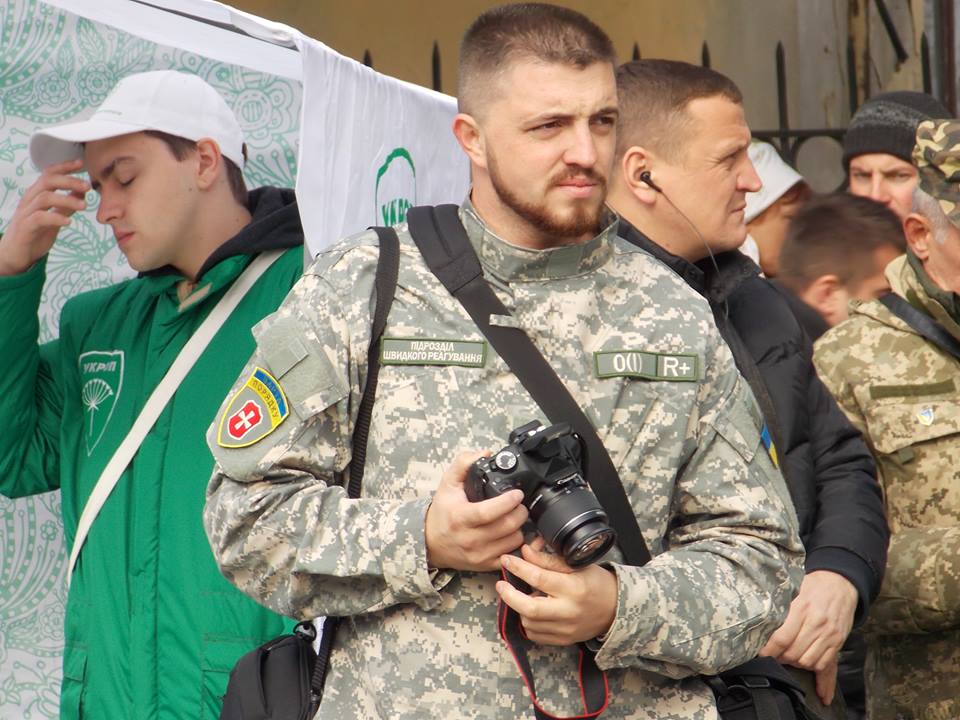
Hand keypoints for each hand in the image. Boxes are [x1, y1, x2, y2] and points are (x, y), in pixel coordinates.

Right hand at [0, 159, 88, 275]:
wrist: (15, 255)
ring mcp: (26, 213)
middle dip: (69, 181)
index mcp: (36, 195)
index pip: (48, 174)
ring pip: (45, 198)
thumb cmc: (35, 233)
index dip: (64, 167)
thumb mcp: (54, 217)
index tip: (81, 164)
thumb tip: (82, 193)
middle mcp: (29, 200)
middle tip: (88, 186)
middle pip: (47, 181)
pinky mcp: (26, 227)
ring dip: (67, 200)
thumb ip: (66, 206)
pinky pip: (40, 218)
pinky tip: (69, 222)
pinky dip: (56, 218)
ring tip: (85, 206)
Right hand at [424, 451, 527, 570]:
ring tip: (514, 517)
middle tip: (519, 504)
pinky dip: (515, 543)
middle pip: (508, 526)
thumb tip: (485, 454)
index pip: (490, 511)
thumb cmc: (442, 512)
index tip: (517, 494)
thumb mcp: (447, 484)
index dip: (508, 501)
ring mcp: (479, 554)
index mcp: (461, 518)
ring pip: (513, 540)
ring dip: (519, 527)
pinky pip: (511, 555)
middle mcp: (470, 538)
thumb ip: (464, 463)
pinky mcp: (484, 565)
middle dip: (520, 511)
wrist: (430, 543)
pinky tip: (511, 533)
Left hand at [496, 540, 617, 645]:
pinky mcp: (562, 640)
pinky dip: (528, 621)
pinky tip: (532, 611)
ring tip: (525, 595)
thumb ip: (548, 561)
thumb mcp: (576, 565)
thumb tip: (525, 552)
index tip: (507, 560)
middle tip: (501, 584)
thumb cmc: (596, 583)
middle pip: (529, 608)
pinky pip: (535, 634)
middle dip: (509, 595)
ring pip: (529, 622)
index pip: (539, 578)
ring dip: (520, 607)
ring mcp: (565, 629)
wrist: (615, 610)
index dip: (519, 567)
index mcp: (574, 589)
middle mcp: (568, 612)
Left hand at [759, 570, 857, 704]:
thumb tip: (760, 622)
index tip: (761, 654)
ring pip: (808, 662)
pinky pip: (825, 664)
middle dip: (780, 658)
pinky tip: (805, 666)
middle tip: (773, 655)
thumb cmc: (812, 585)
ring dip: (796, 664)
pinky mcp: (838, 641)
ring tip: (787, 657)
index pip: (782, 638)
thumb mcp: (792, 590)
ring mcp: (829, 634)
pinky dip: (813, 668)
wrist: (840, 581)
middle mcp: (816, 623)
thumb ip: (779, 606)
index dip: (769, 651)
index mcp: (801, 608)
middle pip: (794, 654)